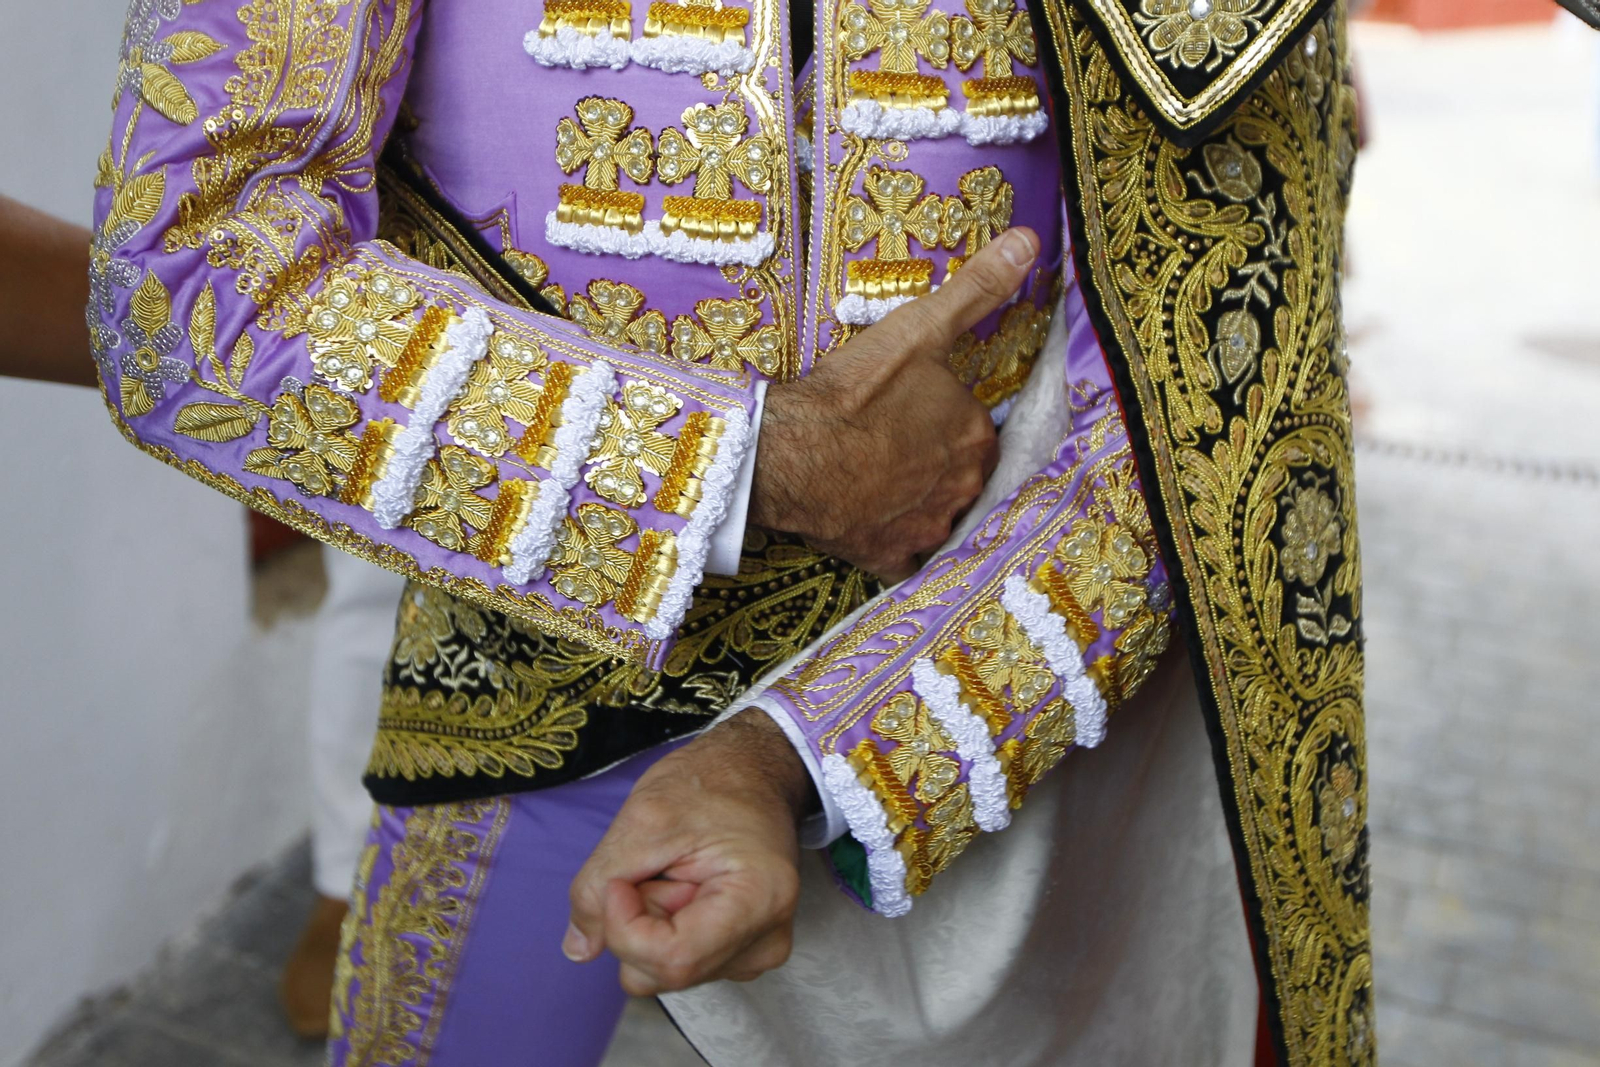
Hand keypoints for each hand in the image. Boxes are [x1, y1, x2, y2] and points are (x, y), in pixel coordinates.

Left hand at [564, 710, 810, 994]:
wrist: (750, 771)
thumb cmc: (710, 782)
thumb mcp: (641, 820)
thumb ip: (596, 885)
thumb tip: (578, 948)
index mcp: (759, 904)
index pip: (672, 959)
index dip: (625, 926)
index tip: (618, 881)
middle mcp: (766, 941)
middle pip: (666, 971)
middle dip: (638, 921)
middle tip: (654, 866)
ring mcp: (755, 951)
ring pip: (665, 970)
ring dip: (650, 921)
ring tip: (673, 870)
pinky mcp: (740, 951)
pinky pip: (677, 960)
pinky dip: (664, 925)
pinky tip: (683, 884)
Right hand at [752, 227, 1038, 581]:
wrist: (789, 452)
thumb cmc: (854, 391)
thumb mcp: (920, 327)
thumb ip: (977, 289)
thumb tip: (1028, 242)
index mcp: (977, 436)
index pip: (977, 431)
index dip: (947, 421)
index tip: (915, 413)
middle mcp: (963, 488)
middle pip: (961, 475)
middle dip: (937, 464)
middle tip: (895, 445)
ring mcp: (927, 529)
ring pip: (937, 516)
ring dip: (918, 503)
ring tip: (882, 481)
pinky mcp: (889, 558)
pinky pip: (903, 559)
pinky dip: (893, 545)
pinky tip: (874, 528)